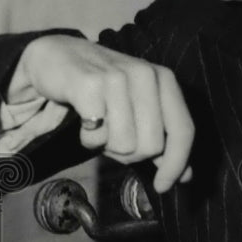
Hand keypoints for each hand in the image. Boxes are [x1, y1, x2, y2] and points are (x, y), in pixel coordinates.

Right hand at [12, 36, 193, 191]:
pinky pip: (96, 137)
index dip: (176, 164)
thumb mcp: (138, 108)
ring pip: (124, 144)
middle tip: (114, 137)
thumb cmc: (102, 88)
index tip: (163, 186)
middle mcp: (145, 75)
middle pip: (152, 145)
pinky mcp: (89, 85)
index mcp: (164, 79)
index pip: (183, 130)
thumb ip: (164, 140)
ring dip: (106, 145)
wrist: (56, 56)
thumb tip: (185, 176)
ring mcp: (117, 77)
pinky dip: (88, 139)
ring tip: (97, 125)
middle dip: (130, 153)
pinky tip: (83, 122)